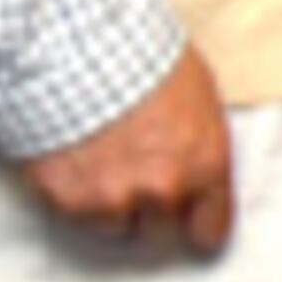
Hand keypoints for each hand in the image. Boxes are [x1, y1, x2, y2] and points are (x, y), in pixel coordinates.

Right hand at [22, 47, 232, 251]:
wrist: (79, 49)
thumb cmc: (143, 57)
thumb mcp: (196, 93)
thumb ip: (198, 144)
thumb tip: (196, 167)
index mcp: (205, 164)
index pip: (210, 228)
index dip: (199, 223)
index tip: (190, 221)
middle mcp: (164, 190)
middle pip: (162, 232)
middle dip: (153, 209)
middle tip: (137, 175)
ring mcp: (115, 200)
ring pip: (118, 226)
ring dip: (112, 204)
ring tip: (103, 162)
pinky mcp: (71, 202)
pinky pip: (78, 217)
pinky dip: (77, 196)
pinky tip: (77, 161)